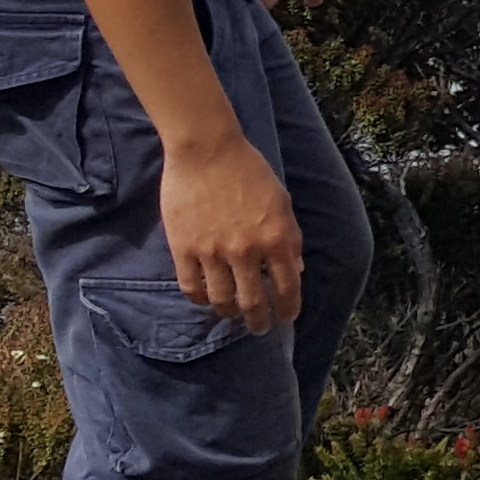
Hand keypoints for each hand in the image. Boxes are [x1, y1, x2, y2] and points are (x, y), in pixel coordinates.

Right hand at [162, 132, 306, 332]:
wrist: (207, 151)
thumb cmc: (249, 171)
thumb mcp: (281, 202)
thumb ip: (290, 238)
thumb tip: (294, 270)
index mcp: (277, 238)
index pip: (287, 287)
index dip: (289, 308)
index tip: (287, 318)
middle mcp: (247, 251)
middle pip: (253, 302)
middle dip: (259, 321)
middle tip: (260, 328)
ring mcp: (213, 252)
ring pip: (221, 300)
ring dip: (229, 314)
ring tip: (232, 316)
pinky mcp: (184, 249)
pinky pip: (192, 287)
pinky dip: (200, 299)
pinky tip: (206, 300)